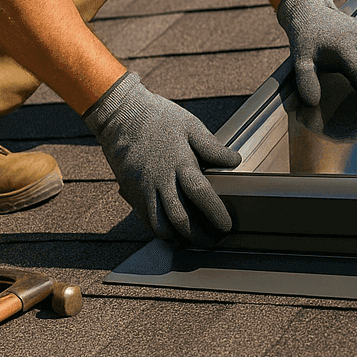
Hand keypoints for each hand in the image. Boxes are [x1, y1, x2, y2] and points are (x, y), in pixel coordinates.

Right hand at [83, 72, 240, 244]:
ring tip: (190, 240)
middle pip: (180, 217)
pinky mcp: (131, 191)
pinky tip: (170, 231)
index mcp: (180, 161)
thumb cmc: (159, 118)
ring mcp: (143, 187)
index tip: (226, 225)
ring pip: (159, 224)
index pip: (201, 194)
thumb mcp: (190, 125)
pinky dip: (159, 229)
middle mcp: (160, 179)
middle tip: (210, 241)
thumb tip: (235, 161)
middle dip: (198, 235)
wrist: (121, 115)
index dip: (215, 213)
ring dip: (177, 237)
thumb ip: (212, 147)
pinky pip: (145, 218)